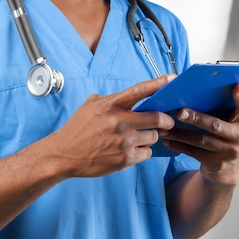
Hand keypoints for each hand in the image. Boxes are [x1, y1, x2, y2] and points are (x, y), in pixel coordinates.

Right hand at [50, 75, 175, 176]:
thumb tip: (130, 98)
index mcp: (110, 105)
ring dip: (150, 136)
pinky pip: (147, 153)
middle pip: (156, 117)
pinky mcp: (125, 159)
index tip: (173, 79)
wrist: (64, 155)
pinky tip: (131, 150)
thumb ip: (111, 99)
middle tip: (168, 121)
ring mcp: (123, 141)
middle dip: (166, 120)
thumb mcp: (90, 106)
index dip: (159, 84)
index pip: (140, 90)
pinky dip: (143, 151)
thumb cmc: (77, 129)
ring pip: (153, 136)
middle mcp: (119, 122)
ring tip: (138, 138)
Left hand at [159, 84, 238, 185]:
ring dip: (180, 134)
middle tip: (179, 112)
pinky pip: (194, 152)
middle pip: (215, 125)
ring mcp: (230, 152)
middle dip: (195, 118)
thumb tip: (196, 93)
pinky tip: (168, 141)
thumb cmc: (225, 139)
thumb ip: (223, 110)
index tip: (236, 87)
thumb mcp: (230, 125)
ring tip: (164, 129)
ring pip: (200, 140)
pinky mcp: (217, 164)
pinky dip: (179, 146)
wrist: (228, 170)